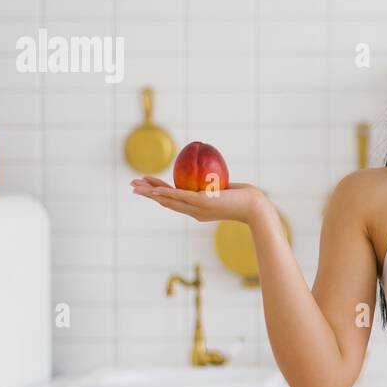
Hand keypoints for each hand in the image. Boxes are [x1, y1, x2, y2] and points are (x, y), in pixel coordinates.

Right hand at [130, 175, 267, 224]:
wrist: (254, 207)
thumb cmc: (244, 198)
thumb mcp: (226, 190)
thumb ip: (216, 185)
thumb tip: (211, 175)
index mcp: (198, 211)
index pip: (174, 202)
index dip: (158, 196)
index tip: (147, 189)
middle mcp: (194, 212)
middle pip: (165, 202)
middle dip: (147, 195)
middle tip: (132, 187)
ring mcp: (197, 208)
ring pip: (168, 200)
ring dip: (150, 193)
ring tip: (136, 187)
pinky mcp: (202, 202)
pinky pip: (179, 197)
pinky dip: (165, 194)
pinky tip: (153, 190)